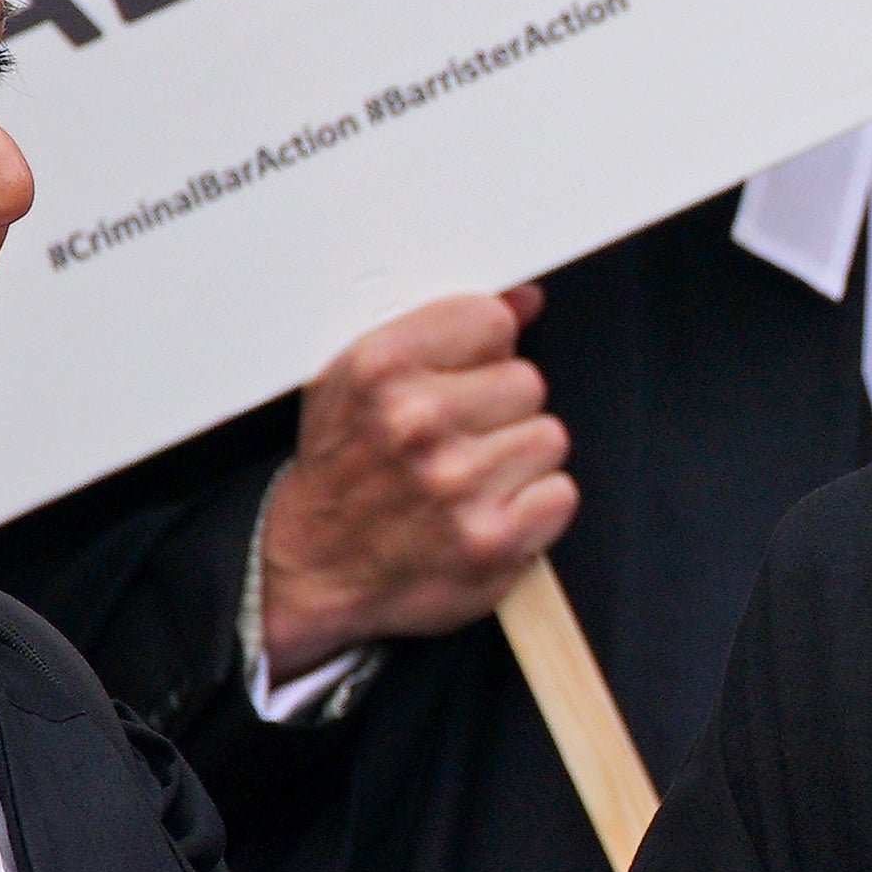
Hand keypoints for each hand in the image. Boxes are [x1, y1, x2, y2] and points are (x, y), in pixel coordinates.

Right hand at [257, 288, 571, 670]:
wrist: (311, 572)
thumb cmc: (340, 475)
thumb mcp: (360, 383)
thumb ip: (443, 331)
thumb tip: (523, 299)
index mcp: (379, 369)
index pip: (491, 321)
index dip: (484, 354)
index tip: (464, 379)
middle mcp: (415, 421)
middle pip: (527, 381)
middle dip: (502, 411)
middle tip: (460, 441)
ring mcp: (456, 483)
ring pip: (548, 437)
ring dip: (519, 461)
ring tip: (472, 479)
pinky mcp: (490, 540)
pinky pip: (560, 494)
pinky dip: (534, 509)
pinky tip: (490, 512)